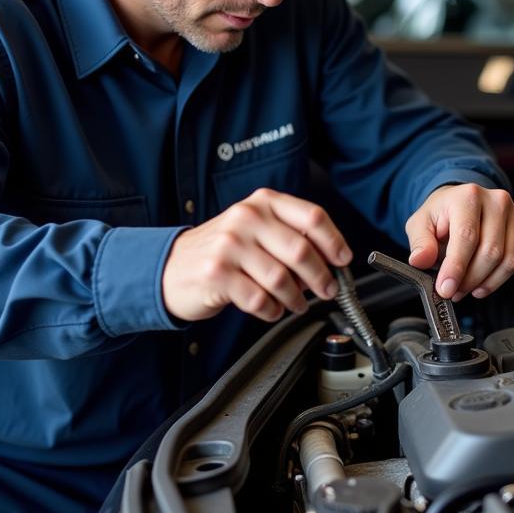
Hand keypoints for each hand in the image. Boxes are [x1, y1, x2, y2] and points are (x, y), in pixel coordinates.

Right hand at [162, 189, 351, 322]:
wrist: (170, 267)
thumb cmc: (222, 250)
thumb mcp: (255, 229)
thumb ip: (290, 236)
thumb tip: (331, 260)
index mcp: (263, 202)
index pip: (312, 216)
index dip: (334, 241)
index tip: (343, 260)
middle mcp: (247, 218)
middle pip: (301, 250)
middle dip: (322, 277)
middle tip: (329, 290)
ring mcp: (229, 245)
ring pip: (282, 279)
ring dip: (297, 298)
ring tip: (297, 303)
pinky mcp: (217, 274)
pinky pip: (259, 299)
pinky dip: (272, 310)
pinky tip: (271, 310)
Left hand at [405, 184, 513, 301]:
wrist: (462, 203)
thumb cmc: (443, 214)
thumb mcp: (421, 224)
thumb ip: (420, 243)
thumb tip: (420, 260)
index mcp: (468, 196)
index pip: (466, 236)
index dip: (456, 267)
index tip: (446, 288)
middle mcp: (496, 200)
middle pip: (490, 252)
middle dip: (470, 279)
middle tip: (454, 291)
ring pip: (508, 260)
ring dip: (487, 282)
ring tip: (468, 287)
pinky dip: (502, 278)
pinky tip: (484, 280)